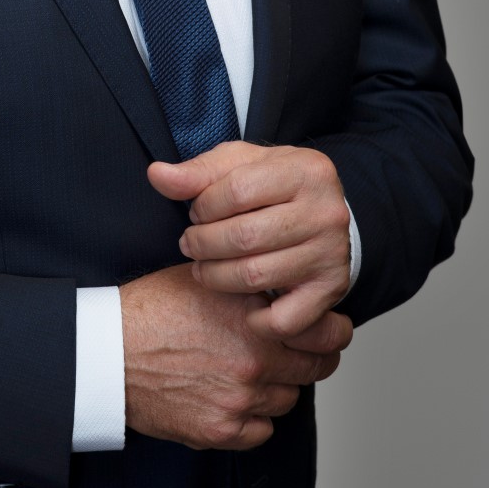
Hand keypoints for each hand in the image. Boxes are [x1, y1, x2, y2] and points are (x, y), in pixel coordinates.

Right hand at [119, 262, 352, 450]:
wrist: (107, 354)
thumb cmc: (149, 312)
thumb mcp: (206, 278)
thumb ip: (252, 286)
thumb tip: (285, 290)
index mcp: (256, 317)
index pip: (328, 331)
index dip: (333, 331)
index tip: (331, 331)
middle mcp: (255, 359)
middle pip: (316, 369)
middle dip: (310, 359)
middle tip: (297, 354)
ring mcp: (240, 399)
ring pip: (288, 399)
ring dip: (277, 387)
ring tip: (249, 373)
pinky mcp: (220, 431)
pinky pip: (261, 431)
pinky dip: (253, 419)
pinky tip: (232, 399)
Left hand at [148, 141, 352, 340]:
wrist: (322, 213)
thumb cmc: (274, 188)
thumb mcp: (238, 166)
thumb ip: (197, 172)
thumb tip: (157, 175)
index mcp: (305, 171)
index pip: (236, 191)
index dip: (203, 206)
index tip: (197, 214)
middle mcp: (326, 212)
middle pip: (243, 236)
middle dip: (203, 243)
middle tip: (191, 244)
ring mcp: (331, 253)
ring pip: (255, 276)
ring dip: (215, 277)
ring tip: (204, 268)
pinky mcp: (330, 290)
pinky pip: (285, 319)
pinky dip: (256, 321)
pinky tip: (243, 306)